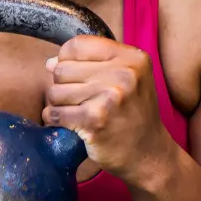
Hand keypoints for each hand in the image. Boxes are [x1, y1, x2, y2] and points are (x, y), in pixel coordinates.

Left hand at [42, 35, 173, 185]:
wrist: (150, 154)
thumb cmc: (133, 114)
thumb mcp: (126, 79)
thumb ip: (91, 63)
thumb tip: (50, 62)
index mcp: (131, 59)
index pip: (77, 45)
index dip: (67, 60)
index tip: (76, 76)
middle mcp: (123, 74)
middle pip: (62, 69)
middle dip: (63, 85)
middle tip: (80, 100)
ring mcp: (110, 97)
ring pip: (54, 91)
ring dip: (58, 104)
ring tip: (77, 112)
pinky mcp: (95, 120)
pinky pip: (55, 113)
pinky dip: (55, 120)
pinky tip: (71, 125)